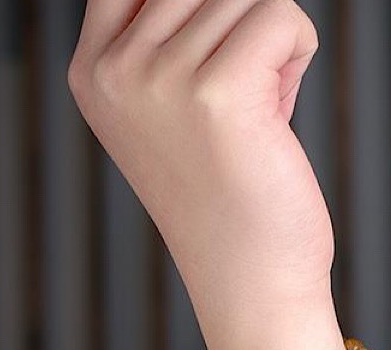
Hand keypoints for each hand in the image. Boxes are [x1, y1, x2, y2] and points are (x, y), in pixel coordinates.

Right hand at [68, 0, 333, 326]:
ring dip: (271, 46)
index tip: (216, 58)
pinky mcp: (218, 94)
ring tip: (256, 117)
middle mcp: (116, 72)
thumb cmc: (227, 198)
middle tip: (243, 98)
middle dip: (238, 26)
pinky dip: (297, 52)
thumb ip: (174, 35)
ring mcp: (159, 81)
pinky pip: (281, 15)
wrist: (249, 282)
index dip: (195, 8)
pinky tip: (279, 114)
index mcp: (93, 72)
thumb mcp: (172, 107)